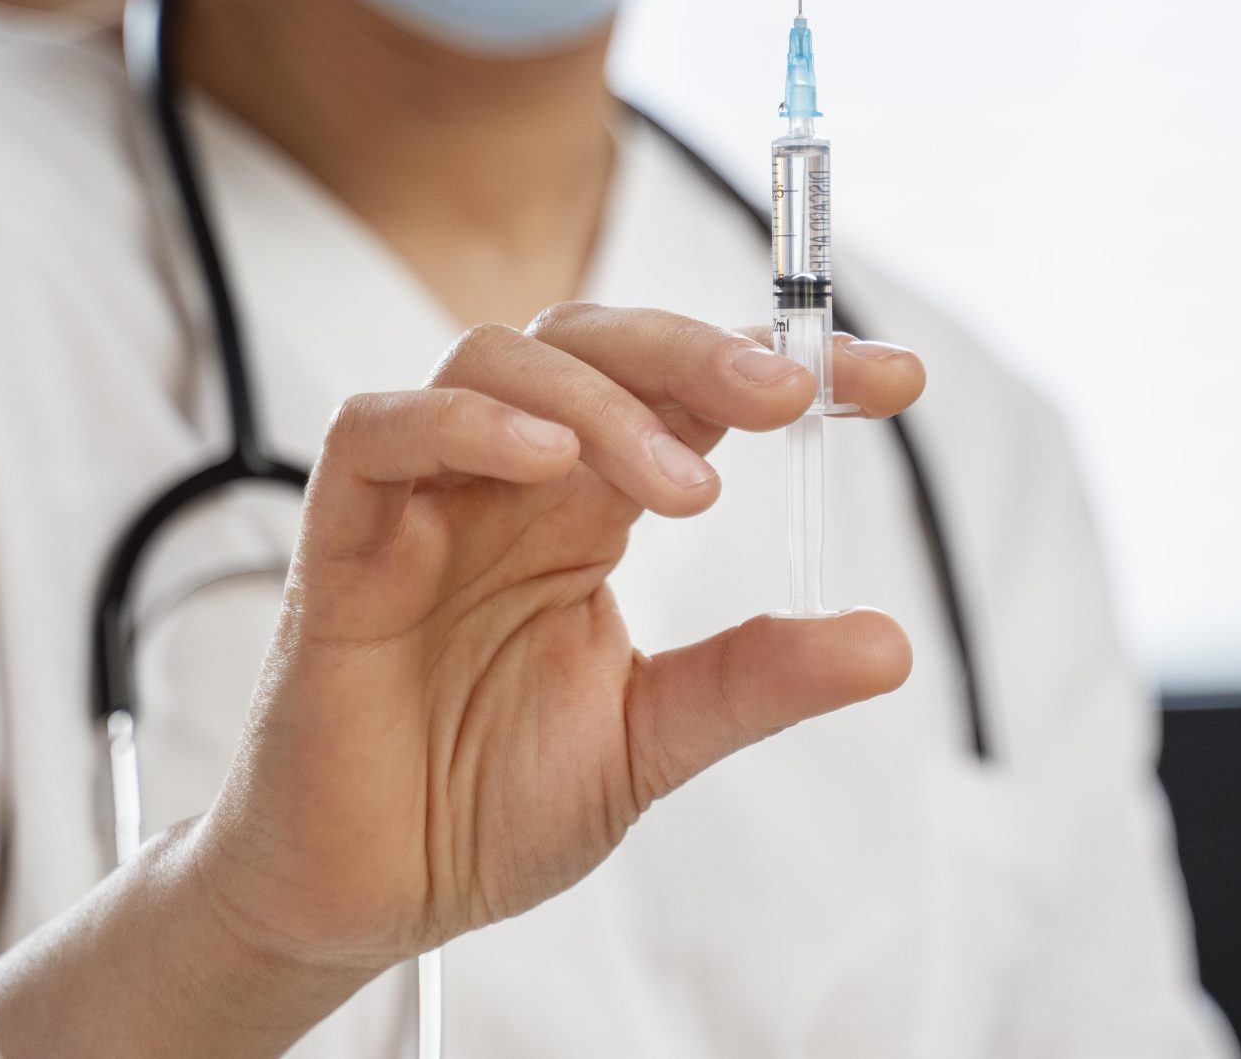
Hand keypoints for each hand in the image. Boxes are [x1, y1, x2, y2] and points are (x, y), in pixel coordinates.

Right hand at [193, 303, 924, 976]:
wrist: (364, 898)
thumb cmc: (483, 802)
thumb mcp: (654, 740)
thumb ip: (755, 680)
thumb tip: (891, 643)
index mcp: (589, 507)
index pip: (692, 394)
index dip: (787, 365)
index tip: (896, 379)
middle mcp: (512, 480)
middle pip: (599, 343)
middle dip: (702, 350)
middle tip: (794, 395)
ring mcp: (427, 501)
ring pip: (502, 362)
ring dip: (604, 399)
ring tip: (687, 488)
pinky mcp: (344, 542)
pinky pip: (380, 433)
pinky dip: (464, 425)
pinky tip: (548, 461)